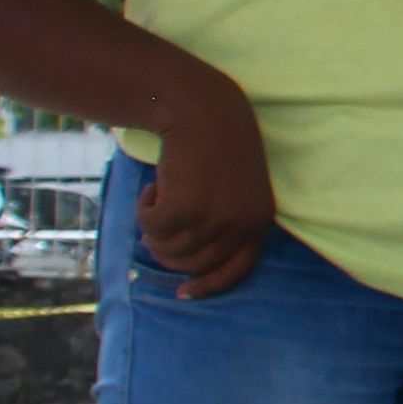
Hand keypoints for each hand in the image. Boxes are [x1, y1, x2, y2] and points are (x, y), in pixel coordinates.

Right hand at [137, 76, 274, 296]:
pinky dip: (144, 209)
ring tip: (159, 195)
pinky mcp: (187, 209)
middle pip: (192, 265)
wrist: (204, 110)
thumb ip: (218, 223)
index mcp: (259, 222)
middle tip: (155, 223)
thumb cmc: (213, 147)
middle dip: (166, 249)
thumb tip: (181, 259)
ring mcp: (216, 220)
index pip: (236, 271)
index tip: (183, 293)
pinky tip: (154, 186)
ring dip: (153, 225)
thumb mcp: (230, 189)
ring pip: (167, 249)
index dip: (207, 285)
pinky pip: (151, 228)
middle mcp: (242, 225)